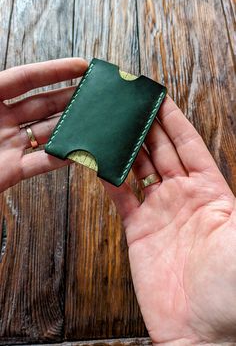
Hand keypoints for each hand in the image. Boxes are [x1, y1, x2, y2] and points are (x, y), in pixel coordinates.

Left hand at [0, 57, 87, 192]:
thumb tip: (13, 75)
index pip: (26, 78)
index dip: (54, 71)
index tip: (82, 66)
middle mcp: (1, 119)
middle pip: (42, 104)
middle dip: (70, 97)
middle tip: (97, 94)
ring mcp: (7, 145)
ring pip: (46, 133)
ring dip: (70, 127)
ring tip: (95, 121)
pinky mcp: (10, 172)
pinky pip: (41, 164)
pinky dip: (61, 159)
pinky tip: (79, 152)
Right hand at [102, 95, 235, 344]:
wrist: (202, 334)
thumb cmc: (231, 289)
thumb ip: (235, 205)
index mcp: (211, 192)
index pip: (189, 145)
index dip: (174, 121)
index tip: (160, 98)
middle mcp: (183, 197)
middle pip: (161, 151)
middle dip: (147, 126)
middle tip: (130, 105)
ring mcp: (159, 212)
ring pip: (138, 169)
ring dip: (127, 147)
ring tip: (113, 126)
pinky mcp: (138, 231)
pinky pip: (121, 197)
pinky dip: (110, 179)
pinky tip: (102, 162)